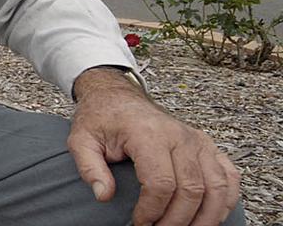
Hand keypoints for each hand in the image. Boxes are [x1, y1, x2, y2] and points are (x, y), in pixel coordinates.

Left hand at [67, 67, 239, 225]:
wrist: (118, 99)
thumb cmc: (102, 119)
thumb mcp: (81, 139)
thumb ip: (89, 167)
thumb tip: (103, 194)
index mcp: (148, 133)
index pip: (160, 182)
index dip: (152, 210)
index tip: (140, 223)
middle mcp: (179, 136)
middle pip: (191, 189)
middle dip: (177, 220)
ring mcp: (197, 140)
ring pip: (216, 187)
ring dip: (206, 217)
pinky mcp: (207, 145)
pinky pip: (229, 176)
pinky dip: (226, 200)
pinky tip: (211, 216)